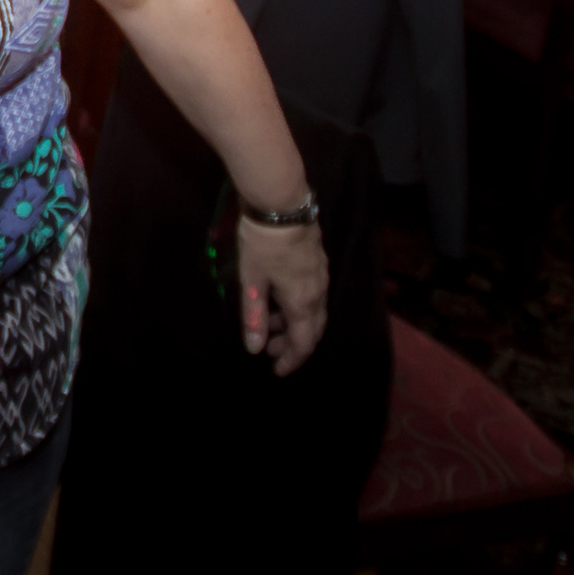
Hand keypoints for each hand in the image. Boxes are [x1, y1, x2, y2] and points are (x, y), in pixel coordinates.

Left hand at [236, 216, 329, 375]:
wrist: (282, 203)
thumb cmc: (262, 243)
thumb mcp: (252, 281)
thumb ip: (254, 316)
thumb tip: (255, 349)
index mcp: (303, 301)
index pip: (304, 342)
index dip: (292, 360)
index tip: (278, 371)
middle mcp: (318, 291)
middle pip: (312, 328)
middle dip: (292, 343)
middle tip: (271, 350)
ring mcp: (321, 274)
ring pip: (312, 309)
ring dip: (293, 323)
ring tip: (269, 325)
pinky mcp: (317, 260)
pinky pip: (312, 293)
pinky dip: (297, 305)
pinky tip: (278, 298)